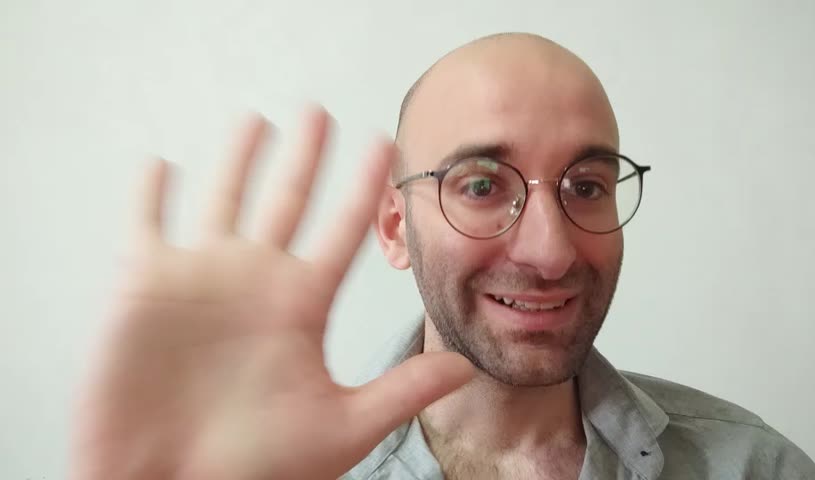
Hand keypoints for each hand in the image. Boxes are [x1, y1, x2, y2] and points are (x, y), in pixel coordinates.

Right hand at [72, 108, 473, 479]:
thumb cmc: (253, 470)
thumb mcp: (339, 427)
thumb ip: (402, 392)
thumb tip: (465, 367)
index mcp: (301, 305)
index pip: (341, 230)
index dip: (363, 186)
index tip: (385, 145)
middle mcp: (255, 282)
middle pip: (286, 199)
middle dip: (304, 155)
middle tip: (320, 113)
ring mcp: (200, 280)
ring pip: (222, 198)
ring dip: (237, 159)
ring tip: (257, 121)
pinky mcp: (144, 287)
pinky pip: (147, 225)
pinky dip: (151, 194)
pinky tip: (162, 164)